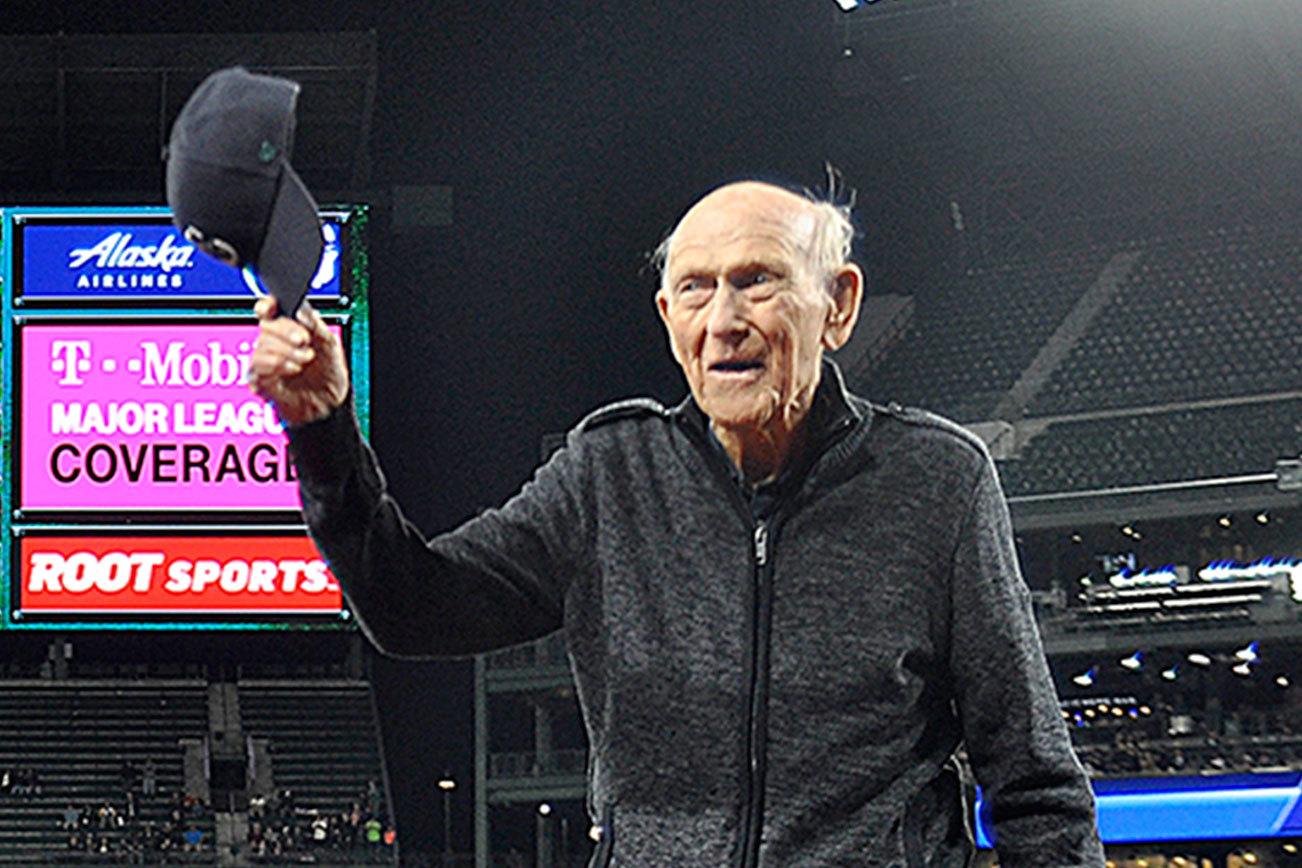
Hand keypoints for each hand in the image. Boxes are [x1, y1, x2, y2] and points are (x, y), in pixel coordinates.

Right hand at [248, 297, 349, 425]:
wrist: (329, 404)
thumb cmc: (328, 373)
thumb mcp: (329, 344)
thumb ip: (315, 324)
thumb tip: (301, 309)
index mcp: (288, 328)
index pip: (268, 309)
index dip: (266, 305)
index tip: (270, 308)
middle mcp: (274, 342)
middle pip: (265, 325)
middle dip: (286, 330)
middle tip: (303, 340)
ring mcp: (265, 360)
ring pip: (261, 344)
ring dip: (287, 351)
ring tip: (305, 361)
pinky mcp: (260, 379)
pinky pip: (257, 364)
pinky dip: (277, 364)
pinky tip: (293, 369)